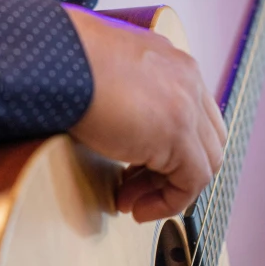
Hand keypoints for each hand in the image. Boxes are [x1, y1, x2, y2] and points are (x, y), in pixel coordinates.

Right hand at [65, 7, 226, 223]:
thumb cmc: (64, 59)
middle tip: (133, 187)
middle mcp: (187, 78)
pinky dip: (170, 202)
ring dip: (169, 189)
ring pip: (207, 161)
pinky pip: (193, 181)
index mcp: (171, 60)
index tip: (136, 167)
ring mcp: (187, 104)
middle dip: (173, 171)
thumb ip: (124, 93)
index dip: (170, 147)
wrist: (57, 56)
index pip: (193, 113)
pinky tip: (138, 208)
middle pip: (207, 138)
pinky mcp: (178, 132)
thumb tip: (115, 126)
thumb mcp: (105, 72)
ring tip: (131, 202)